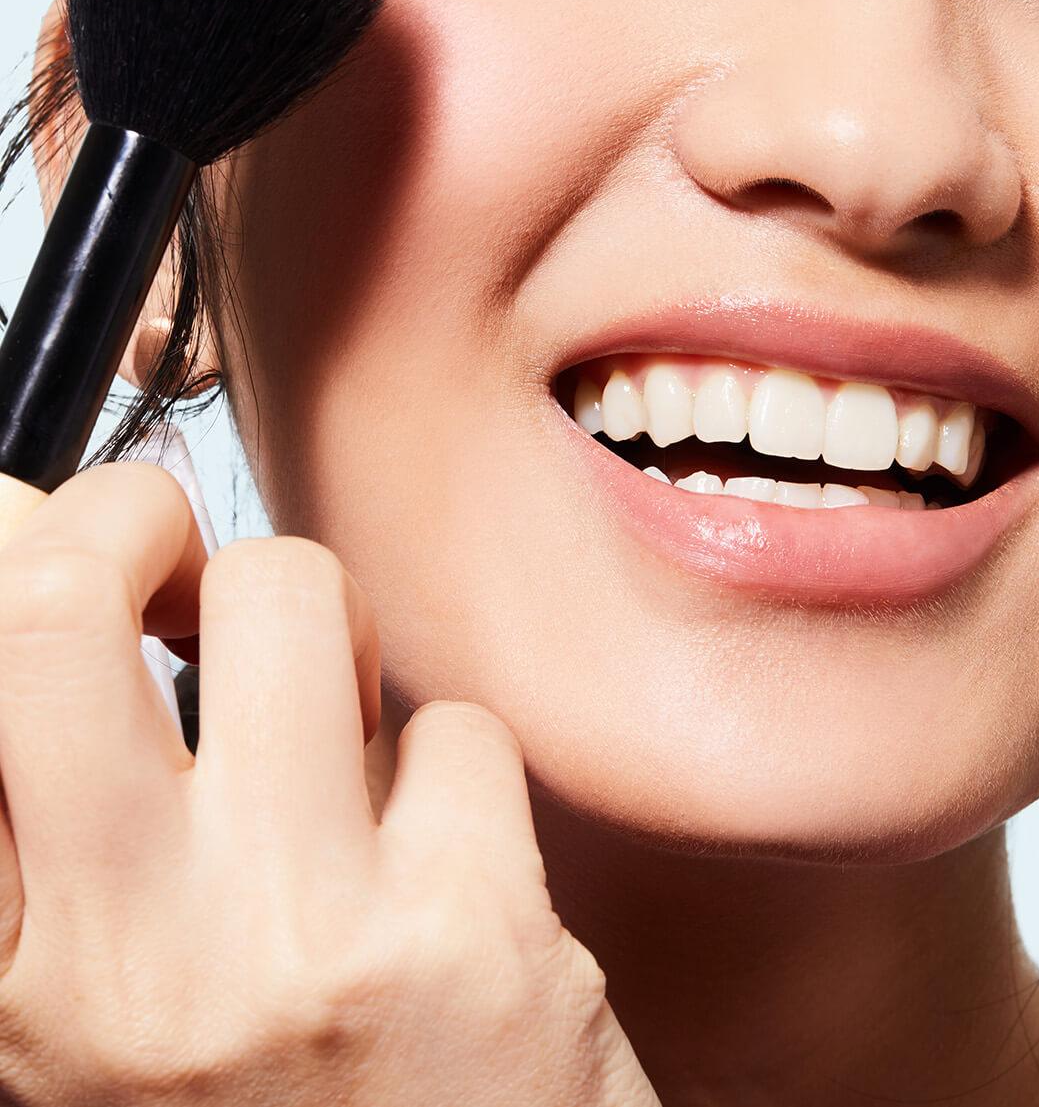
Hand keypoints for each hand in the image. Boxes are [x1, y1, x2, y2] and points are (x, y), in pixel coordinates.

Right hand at [0, 465, 658, 1105]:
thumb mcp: (87, 1034)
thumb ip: (49, 837)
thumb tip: (31, 572)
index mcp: (7, 990)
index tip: (38, 532)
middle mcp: (128, 965)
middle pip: (58, 596)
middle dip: (121, 517)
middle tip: (163, 558)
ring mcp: (304, 942)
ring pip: (292, 595)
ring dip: (317, 623)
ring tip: (324, 710)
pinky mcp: (479, 936)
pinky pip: (457, 726)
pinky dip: (446, 773)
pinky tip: (434, 869)